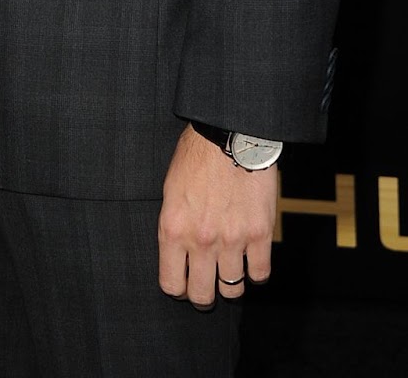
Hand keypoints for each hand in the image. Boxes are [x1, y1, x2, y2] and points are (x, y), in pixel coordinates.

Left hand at [158, 123, 276, 307]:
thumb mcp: (171, 191)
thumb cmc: (197, 157)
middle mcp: (202, 240)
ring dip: (231, 282)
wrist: (230, 135)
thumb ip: (175, 226)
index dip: (178, 287)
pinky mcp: (260, 234)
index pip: (172, 284)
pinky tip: (250, 259)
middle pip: (203, 296)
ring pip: (233, 289)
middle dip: (204, 294)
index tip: (184, 282)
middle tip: (208, 283)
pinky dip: (256, 271)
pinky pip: (260, 273)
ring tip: (230, 267)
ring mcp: (233, 240)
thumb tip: (179, 253)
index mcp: (174, 229)